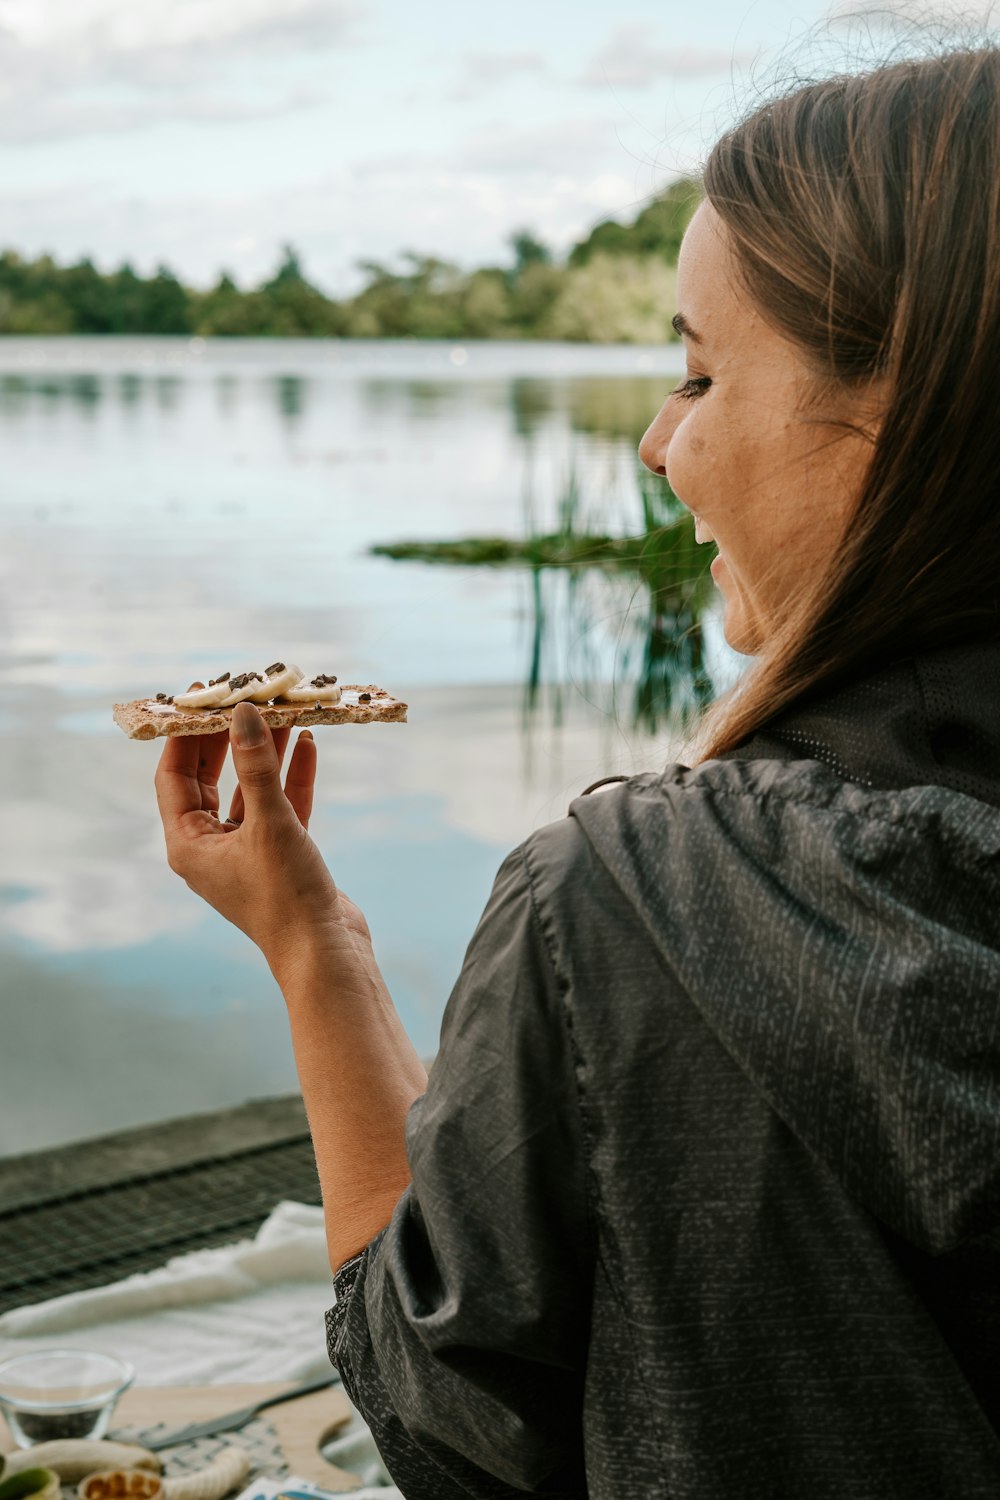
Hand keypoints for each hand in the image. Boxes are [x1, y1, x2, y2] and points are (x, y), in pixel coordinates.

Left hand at [155, 693, 367, 979]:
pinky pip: (281, 805)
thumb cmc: (286, 895)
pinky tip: (307, 745)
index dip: (185, 734)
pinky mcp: (281, 856)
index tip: (201, 695)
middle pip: (209, 778)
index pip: (174, 776)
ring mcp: (246, 851)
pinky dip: (292, 777)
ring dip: (265, 753)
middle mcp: (210, 847)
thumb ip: (256, 766)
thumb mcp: (269, 823)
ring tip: (280, 712)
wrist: (326, 952)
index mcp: (188, 844)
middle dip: (227, 738)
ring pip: (250, 788)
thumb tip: (242, 712)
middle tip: (240, 697)